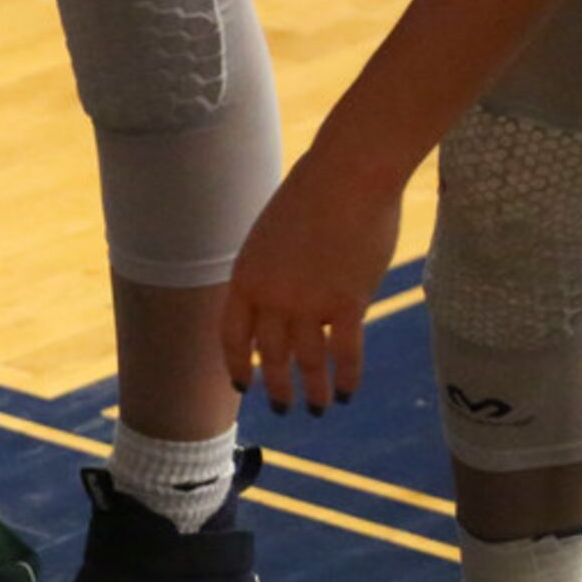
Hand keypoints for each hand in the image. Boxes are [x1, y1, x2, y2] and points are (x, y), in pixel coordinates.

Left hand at [221, 152, 402, 413]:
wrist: (349, 173)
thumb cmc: (315, 193)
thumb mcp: (273, 235)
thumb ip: (274, 273)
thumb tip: (290, 305)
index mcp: (246, 277)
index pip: (233, 336)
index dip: (237, 365)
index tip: (242, 386)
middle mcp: (271, 298)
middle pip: (270, 356)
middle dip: (275, 388)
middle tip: (282, 408)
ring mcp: (308, 303)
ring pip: (307, 362)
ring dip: (313, 391)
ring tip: (317, 408)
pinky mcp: (346, 303)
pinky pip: (344, 353)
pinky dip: (346, 378)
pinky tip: (347, 394)